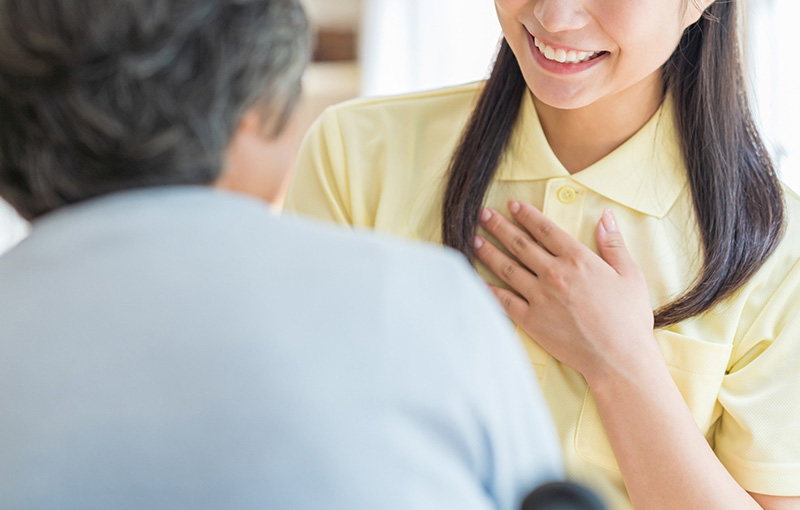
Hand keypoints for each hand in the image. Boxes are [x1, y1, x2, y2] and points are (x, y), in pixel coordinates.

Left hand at [474, 201, 660, 384]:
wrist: (618, 358)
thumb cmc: (628, 318)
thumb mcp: (630, 274)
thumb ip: (613, 243)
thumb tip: (605, 215)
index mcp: (577, 259)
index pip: (544, 230)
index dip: (526, 215)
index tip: (512, 205)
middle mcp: (554, 274)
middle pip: (519, 244)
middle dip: (499, 226)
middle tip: (482, 214)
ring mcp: (539, 297)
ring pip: (506, 268)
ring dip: (488, 252)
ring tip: (473, 239)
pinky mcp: (531, 320)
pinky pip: (503, 300)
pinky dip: (486, 289)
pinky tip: (474, 280)